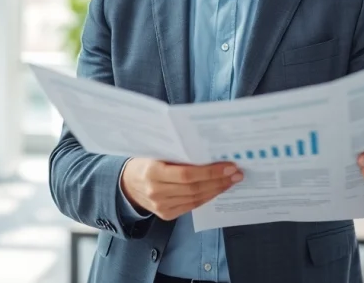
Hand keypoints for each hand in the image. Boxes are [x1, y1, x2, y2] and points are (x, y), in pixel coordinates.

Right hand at [120, 158, 243, 221]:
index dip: (210, 172)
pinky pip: (192, 206)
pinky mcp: (167, 214)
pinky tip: (218, 189)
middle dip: (219, 180)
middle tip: (237, 173)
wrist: (127, 183)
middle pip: (194, 188)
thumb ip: (177, 152)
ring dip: (217, 189)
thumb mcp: (155, 151)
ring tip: (231, 180)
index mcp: (152, 172)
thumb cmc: (145, 161)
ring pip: (196, 199)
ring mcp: (161, 206)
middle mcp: (156, 192)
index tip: (229, 166)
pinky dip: (207, 197)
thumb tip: (209, 148)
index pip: (186, 174)